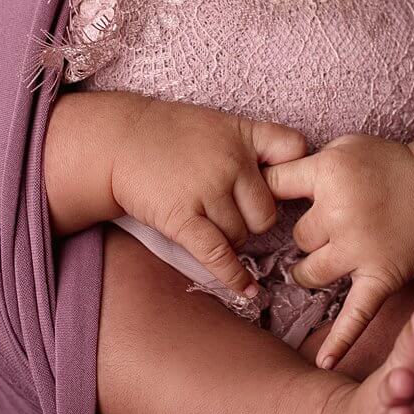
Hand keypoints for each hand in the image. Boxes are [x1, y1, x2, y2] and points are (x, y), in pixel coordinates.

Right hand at [109, 97, 312, 298]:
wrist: (119, 141)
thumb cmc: (171, 134)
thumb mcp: (220, 122)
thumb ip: (256, 141)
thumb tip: (294, 170)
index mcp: (243, 135)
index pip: (294, 150)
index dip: (293, 173)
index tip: (285, 187)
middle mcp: (231, 162)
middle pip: (266, 212)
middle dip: (251, 220)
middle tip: (228, 212)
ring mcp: (207, 191)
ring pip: (240, 236)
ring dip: (229, 238)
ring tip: (205, 220)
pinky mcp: (182, 218)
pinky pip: (218, 254)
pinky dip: (234, 276)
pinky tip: (247, 291)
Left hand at [260, 133, 413, 368]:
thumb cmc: (390, 167)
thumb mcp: (346, 147)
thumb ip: (307, 162)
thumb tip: (264, 179)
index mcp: (329, 172)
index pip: (274, 185)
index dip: (268, 192)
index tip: (269, 199)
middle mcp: (340, 211)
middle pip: (297, 236)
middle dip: (310, 232)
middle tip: (334, 223)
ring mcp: (360, 248)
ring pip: (309, 272)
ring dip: (312, 270)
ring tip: (328, 261)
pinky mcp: (380, 276)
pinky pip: (357, 313)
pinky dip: (342, 339)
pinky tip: (325, 361)